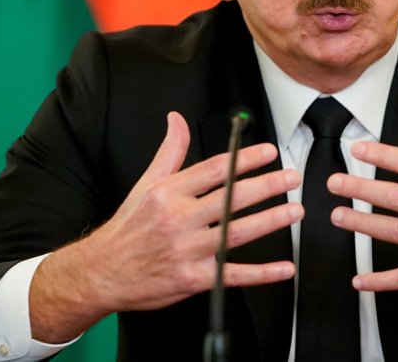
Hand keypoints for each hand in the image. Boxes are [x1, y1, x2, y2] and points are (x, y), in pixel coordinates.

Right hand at [30, 111, 302, 341]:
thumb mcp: (146, 184)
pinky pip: (233, 275)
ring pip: (237, 233)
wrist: (102, 272)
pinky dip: (261, 273)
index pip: (214, 170)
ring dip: (270, 221)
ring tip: (295, 211)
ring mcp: (187, 251)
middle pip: (230, 198)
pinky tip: (284, 268)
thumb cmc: (129, 227)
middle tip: (291, 177)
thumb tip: (176, 118)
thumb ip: (169, 151)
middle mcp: (179, 220)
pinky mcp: (193, 279)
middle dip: (266, 186)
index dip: (244, 159)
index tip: (268, 153)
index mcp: (169, 193)